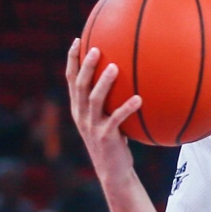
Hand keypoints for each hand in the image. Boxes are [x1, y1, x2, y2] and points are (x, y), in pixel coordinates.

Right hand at [66, 40, 142, 183]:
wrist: (113, 171)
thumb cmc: (114, 142)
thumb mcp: (107, 119)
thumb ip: (110, 101)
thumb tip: (128, 76)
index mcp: (79, 109)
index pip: (71, 80)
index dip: (72, 60)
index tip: (78, 40)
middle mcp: (82, 115)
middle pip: (79, 86)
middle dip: (85, 66)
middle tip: (95, 49)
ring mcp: (92, 126)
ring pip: (94, 100)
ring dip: (104, 82)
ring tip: (115, 67)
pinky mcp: (106, 137)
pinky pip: (117, 119)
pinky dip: (127, 108)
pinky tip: (139, 98)